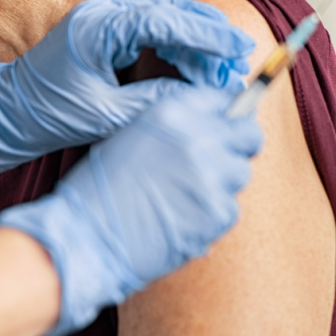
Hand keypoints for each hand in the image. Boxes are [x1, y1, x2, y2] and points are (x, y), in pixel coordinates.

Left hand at [0, 0, 253, 180]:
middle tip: (239, 58)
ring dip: (193, 40)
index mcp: (98, 28)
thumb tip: (200, 98)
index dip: (206, 34)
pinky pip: (149, 28)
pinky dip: (175, 44)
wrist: (6, 113)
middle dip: (207, 35)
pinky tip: (192, 65)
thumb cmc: (46, 114)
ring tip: (223, 65)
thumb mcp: (106, 115)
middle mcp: (100, 14)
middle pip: (168, 11)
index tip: (237, 49)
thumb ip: (154, 103)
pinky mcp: (102, 31)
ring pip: (162, 18)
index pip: (164, 20)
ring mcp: (101, 19)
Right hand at [0, 85, 262, 335]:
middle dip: (238, 145)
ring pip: (240, 173)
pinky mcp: (218, 212)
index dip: (224, 116)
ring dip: (222, 183)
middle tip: (220, 160)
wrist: (87, 235)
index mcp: (173, 112)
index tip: (223, 127)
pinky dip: (212, 215)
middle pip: (248, 134)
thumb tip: (211, 127)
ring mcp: (212, 176)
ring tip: (187, 196)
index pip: (223, 100)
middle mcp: (198, 138)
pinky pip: (230, 208)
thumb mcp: (132, 135)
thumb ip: (174, 126)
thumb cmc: (100, 188)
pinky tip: (183, 218)